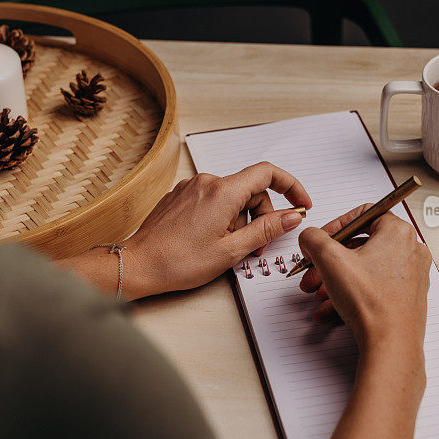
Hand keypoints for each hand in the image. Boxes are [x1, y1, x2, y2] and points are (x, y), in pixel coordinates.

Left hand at [122, 162, 311, 297]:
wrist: (138, 265)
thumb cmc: (178, 261)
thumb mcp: (232, 251)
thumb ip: (266, 230)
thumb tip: (292, 216)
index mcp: (223, 192)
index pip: (268, 173)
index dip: (291, 186)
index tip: (300, 204)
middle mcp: (207, 182)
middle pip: (250, 189)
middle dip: (262, 216)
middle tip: (258, 247)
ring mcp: (191, 187)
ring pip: (232, 196)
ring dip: (241, 220)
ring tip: (231, 249)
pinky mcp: (181, 196)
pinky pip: (213, 199)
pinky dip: (223, 217)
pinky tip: (213, 240)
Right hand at [298, 206, 431, 351]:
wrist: (390, 344)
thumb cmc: (372, 302)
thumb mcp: (330, 259)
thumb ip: (313, 239)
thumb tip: (310, 237)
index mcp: (398, 232)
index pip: (362, 214)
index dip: (335, 226)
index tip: (320, 240)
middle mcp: (410, 251)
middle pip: (360, 247)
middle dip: (329, 262)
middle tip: (313, 272)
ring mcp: (410, 276)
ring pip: (363, 271)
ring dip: (335, 281)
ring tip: (318, 296)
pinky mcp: (406, 297)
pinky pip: (372, 289)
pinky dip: (350, 296)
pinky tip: (330, 310)